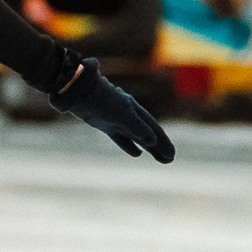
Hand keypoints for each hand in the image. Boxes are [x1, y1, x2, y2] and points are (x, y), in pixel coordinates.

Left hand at [50, 58, 174, 162]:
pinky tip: (137, 154)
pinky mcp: (105, 124)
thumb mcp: (122, 115)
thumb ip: (136, 127)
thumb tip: (152, 141)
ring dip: (148, 147)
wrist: (80, 92)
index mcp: (135, 110)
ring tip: (160, 159)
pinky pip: (121, 137)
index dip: (162, 141)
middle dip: (159, 146)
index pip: (153, 128)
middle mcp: (128, 114)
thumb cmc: (102, 100)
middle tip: (169, 160)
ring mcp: (117, 119)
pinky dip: (129, 145)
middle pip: (147, 133)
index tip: (171, 154)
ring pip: (137, 136)